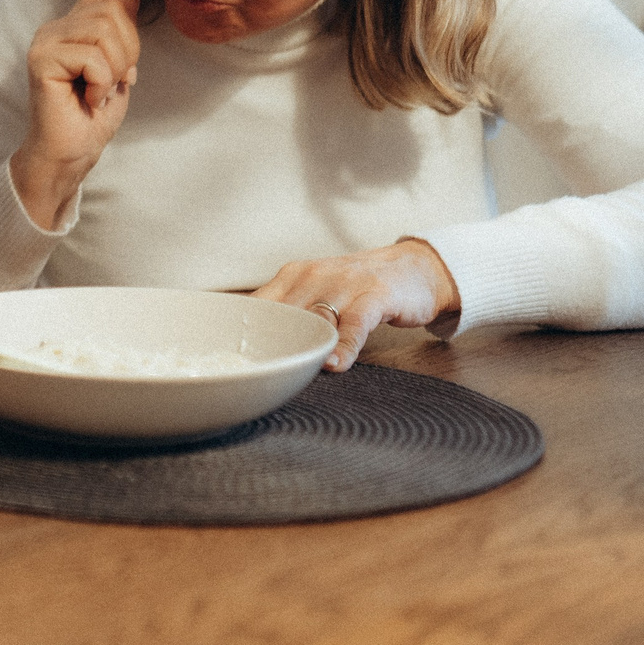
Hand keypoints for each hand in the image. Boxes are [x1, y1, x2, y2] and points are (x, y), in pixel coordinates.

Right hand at [8, 0, 145, 229]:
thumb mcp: (117, 71)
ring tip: (98, 92)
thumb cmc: (91, 117)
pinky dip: (102, 84)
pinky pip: (94, 58)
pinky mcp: (42, 58)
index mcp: (76, 28)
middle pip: (113, 12)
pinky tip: (86, 99)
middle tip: (112, 85)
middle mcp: (57, 27)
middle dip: (128, 52)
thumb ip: (118, 36)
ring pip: (106, 32)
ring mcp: (46, 40)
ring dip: (116, 70)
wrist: (69, 154)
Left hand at [252, 239, 462, 371]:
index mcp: (293, 277)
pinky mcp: (375, 295)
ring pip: (314, 318)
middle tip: (254, 376)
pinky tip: (334, 365)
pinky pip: (355, 323)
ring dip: (301, 347)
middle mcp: (313, 277)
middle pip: (280, 314)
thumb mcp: (318, 294)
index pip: (257, 304)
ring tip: (287, 373)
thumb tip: (254, 347)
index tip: (228, 361)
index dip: (241, 333)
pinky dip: (344, 346)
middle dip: (266, 346)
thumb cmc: (359, 288)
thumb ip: (290, 316)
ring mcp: (344, 284)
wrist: (415, 268)